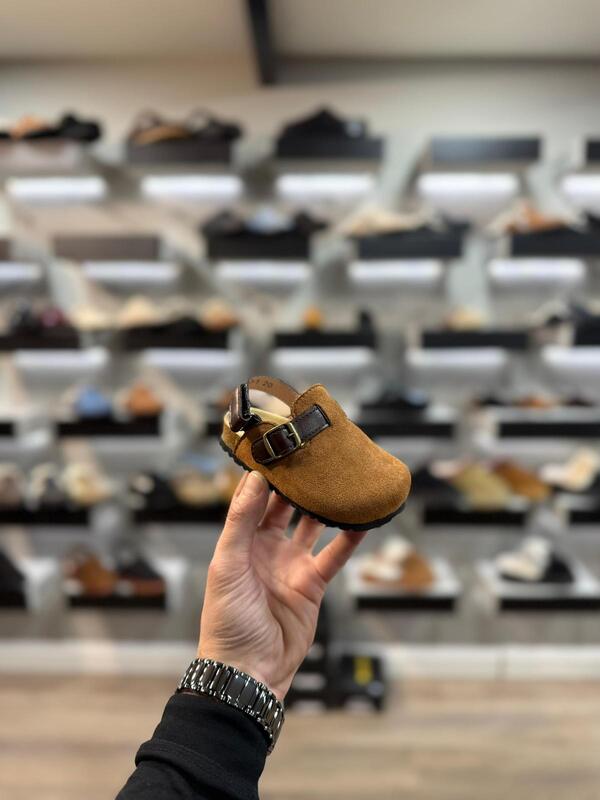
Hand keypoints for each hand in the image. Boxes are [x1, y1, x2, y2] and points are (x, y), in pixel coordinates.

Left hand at [198, 471, 366, 699]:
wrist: (248, 670)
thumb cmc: (226, 619)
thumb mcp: (227, 564)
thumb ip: (241, 521)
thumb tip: (255, 478)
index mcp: (240, 541)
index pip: (254, 498)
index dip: (266, 474)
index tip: (277, 445)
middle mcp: (266, 548)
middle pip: (285, 507)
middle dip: (298, 484)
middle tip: (315, 455)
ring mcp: (291, 565)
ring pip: (313, 526)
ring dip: (325, 506)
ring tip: (341, 480)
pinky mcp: (312, 585)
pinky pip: (334, 556)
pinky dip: (350, 539)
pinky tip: (362, 519)